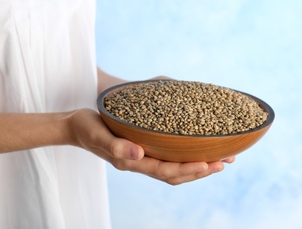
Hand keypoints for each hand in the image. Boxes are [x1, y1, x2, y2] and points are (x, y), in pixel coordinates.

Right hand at [67, 109, 234, 184]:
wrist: (76, 126)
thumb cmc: (86, 129)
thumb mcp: (98, 135)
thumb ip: (116, 146)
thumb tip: (139, 154)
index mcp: (131, 162)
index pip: (165, 171)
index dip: (188, 170)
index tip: (209, 164)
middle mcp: (140, 162)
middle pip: (175, 174)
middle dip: (200, 170)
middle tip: (224, 162)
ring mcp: (142, 157)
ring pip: (174, 167)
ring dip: (197, 165)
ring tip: (219, 158)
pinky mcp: (143, 147)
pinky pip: (168, 156)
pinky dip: (185, 155)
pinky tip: (195, 147)